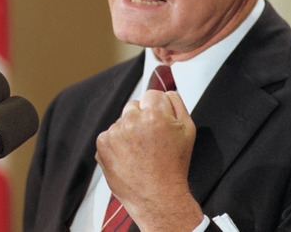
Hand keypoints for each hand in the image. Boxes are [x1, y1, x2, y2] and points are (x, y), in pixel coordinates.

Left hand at [95, 90, 202, 230]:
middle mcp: (131, 121)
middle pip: (133, 106)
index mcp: (154, 114)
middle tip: (150, 141)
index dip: (158, 110)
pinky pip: (109, 136)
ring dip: (128, 131)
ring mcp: (114, 133)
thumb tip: (165, 92)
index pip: (152, 95)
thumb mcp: (188, 131)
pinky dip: (116, 144)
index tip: (159, 124)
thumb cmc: (175, 166)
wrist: (158, 198)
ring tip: (140, 153)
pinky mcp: (102, 146)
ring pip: (121, 121)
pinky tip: (128, 158)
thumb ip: (177, 104)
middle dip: (141, 118)